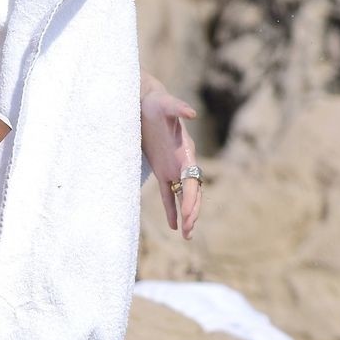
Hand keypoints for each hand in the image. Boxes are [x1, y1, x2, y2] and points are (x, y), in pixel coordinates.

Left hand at [141, 82, 201, 239]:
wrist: (146, 103)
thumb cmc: (156, 103)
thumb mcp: (165, 104)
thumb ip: (178, 108)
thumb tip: (192, 113)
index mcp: (187, 152)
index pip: (192, 180)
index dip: (191, 196)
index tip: (188, 213)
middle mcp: (183, 163)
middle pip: (192, 192)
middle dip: (192, 211)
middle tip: (189, 231)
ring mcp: (173, 168)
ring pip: (183, 197)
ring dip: (186, 215)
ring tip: (187, 236)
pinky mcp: (162, 171)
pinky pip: (169, 194)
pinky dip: (171, 210)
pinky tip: (174, 226)